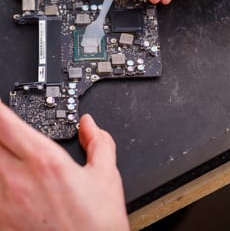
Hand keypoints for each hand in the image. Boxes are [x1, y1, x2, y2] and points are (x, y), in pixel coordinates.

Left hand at [0, 102, 128, 230]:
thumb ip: (99, 142)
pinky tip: (4, 181)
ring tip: (4, 154)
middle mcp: (17, 179)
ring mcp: (2, 204)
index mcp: (45, 161)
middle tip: (1, 129)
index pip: (5, 122)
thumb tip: (90, 125)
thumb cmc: (96, 226)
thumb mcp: (106, 176)